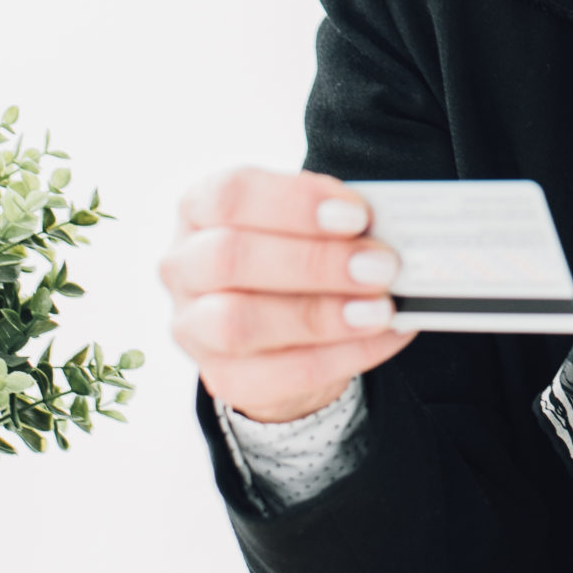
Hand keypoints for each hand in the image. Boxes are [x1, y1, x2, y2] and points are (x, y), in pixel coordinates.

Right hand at [160, 168, 414, 422]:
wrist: (284, 331)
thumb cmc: (299, 255)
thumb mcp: (310, 225)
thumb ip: (338, 222)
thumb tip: (389, 232)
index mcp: (201, 209)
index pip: (231, 194)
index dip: (295, 203)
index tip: (358, 215)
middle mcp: (184, 265)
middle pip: (230, 258)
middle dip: (314, 262)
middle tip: (381, 265)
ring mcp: (194, 327)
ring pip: (239, 323)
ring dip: (321, 315)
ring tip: (382, 309)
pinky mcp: (225, 377)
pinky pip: (280, 373)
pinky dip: (344, 354)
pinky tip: (387, 335)